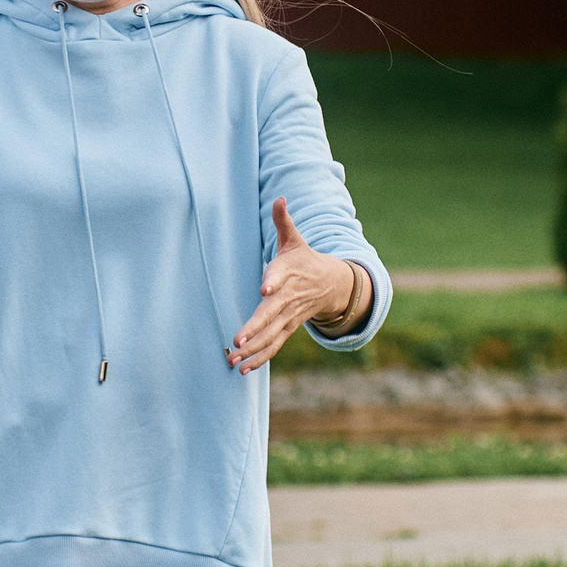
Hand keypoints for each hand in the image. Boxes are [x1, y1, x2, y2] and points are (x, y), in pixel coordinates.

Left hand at [226, 199, 363, 374]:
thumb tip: (279, 198)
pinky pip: (275, 345)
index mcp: (289, 272)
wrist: (332, 284)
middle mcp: (289, 297)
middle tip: (238, 338)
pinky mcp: (288, 328)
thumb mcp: (295, 239)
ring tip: (234, 359)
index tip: (264, 288)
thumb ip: (283, 221)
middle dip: (255, 326)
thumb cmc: (304, 259)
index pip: (280, 275)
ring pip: (271, 334)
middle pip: (272, 312)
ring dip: (253, 348)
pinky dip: (260, 357)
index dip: (273, 280)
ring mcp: (289, 315)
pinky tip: (243, 368)